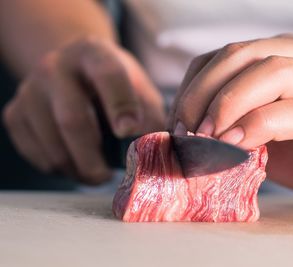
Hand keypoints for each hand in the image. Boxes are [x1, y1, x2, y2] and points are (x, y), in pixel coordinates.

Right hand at [3, 36, 165, 184]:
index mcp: (94, 53)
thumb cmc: (114, 85)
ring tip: (94, 172)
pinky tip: (74, 161)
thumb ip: (150, 116)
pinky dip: (57, 167)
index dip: (120, 105)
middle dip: (92, 157)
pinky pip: (34, 152)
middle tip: (106, 177)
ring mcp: (30, 89)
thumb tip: (157, 151)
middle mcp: (56, 66)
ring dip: (76, 168)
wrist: (71, 71)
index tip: (129, 133)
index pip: (107, 75)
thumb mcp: (138, 88)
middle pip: (72, 119)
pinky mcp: (14, 112)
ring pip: (51, 142)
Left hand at [169, 34, 292, 211]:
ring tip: (207, 138)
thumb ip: (239, 119)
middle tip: (186, 130)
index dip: (196, 83)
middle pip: (244, 55)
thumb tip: (190, 129)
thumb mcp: (271, 131)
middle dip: (203, 92)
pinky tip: (235, 145)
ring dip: (227, 104)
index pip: (231, 53)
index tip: (179, 119)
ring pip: (270, 71)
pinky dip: (256, 125)